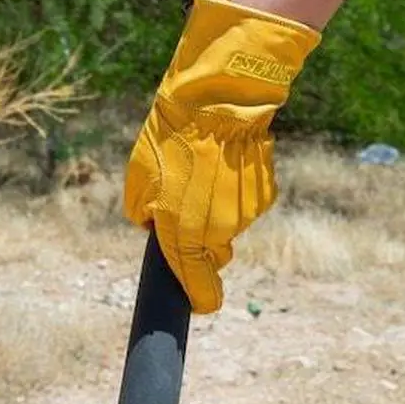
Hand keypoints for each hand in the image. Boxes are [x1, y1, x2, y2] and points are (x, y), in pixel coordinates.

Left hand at [123, 0, 320, 312]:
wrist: (218, 102)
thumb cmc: (172, 137)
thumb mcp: (138, 175)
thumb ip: (142, 211)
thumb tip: (152, 222)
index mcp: (182, 232)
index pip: (198, 287)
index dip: (199, 297)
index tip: (200, 301)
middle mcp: (218, 230)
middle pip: (214, 252)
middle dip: (202, 238)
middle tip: (189, 201)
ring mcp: (246, 213)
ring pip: (231, 224)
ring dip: (219, 208)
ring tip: (207, 170)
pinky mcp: (265, 194)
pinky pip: (247, 203)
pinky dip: (238, 191)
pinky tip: (228, 163)